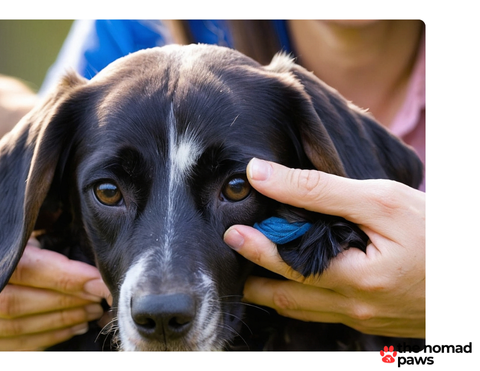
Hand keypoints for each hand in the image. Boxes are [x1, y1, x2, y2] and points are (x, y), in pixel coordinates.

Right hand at [0, 205, 111, 349]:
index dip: (56, 275)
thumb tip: (81, 228)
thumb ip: (23, 220)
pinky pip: (1, 348)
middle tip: (97, 294)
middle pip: (3, 304)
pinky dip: (41, 338)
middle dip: (59, 302)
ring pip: (2, 332)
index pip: (6, 266)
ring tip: (90, 310)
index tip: (93, 277)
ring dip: (54, 323)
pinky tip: (71, 325)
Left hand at [223, 158, 424, 337]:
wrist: (475, 280)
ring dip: (272, 292)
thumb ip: (319, 191)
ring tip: (251, 268)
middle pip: (287, 298)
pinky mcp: (370, 321)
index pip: (288, 267)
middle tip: (231, 254)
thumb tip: (263, 174)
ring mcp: (362, 319)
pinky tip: (292, 280)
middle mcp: (355, 308)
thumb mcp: (382, 202)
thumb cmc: (439, 235)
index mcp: (357, 280)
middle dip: (254, 279)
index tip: (231, 231)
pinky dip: (300, 298)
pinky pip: (323, 314)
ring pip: (301, 311)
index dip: (256, 249)